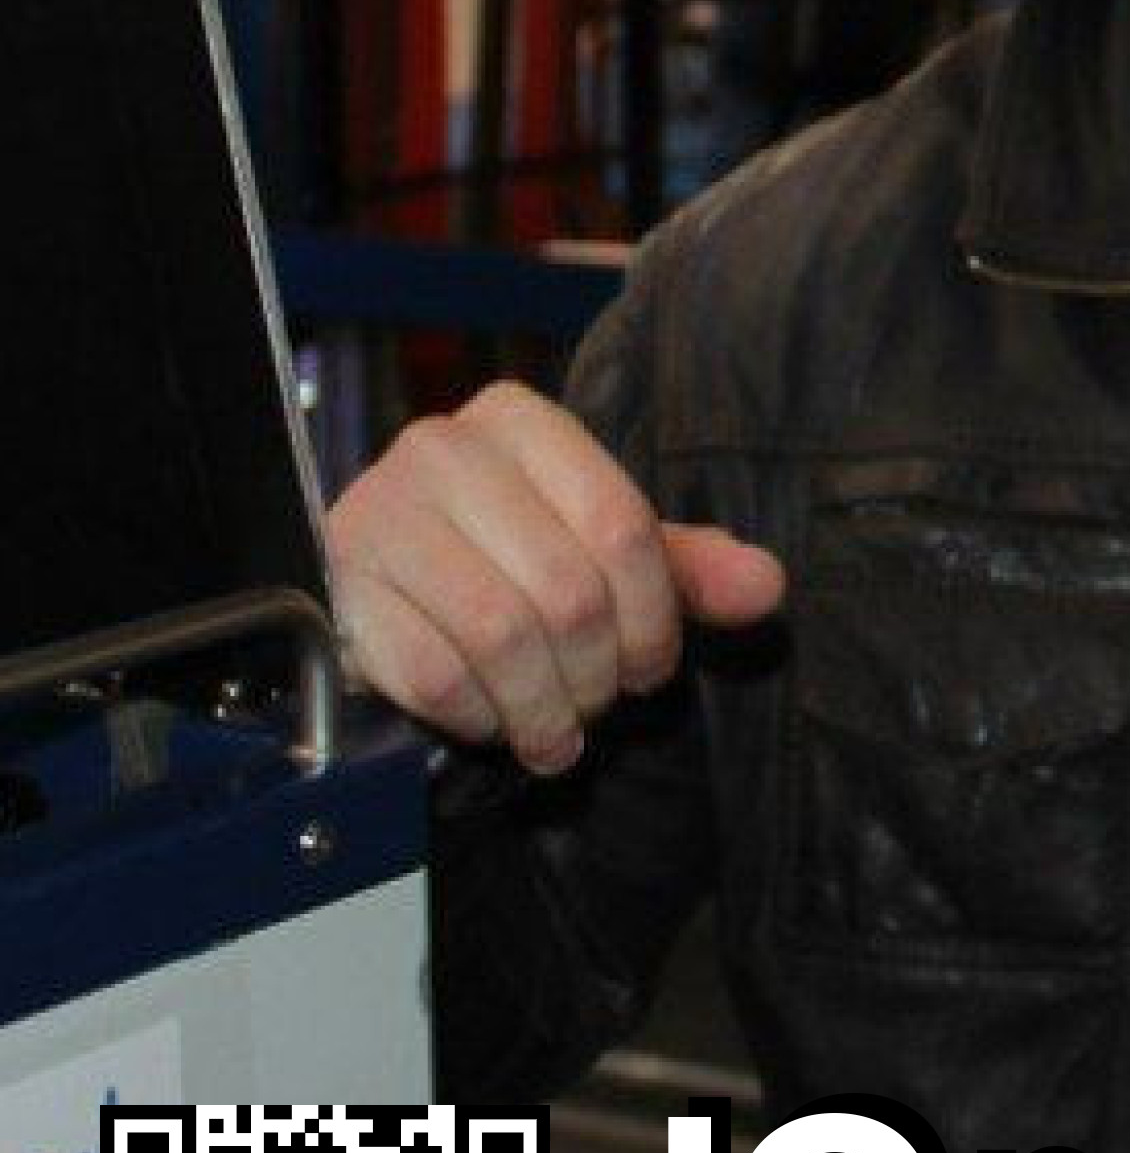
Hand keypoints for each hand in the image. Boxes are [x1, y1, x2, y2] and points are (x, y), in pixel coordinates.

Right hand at [325, 379, 785, 776]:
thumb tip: (764, 587)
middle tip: (594, 705)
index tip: (649, 667)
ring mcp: (380, 515)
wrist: (374, 578)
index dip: (654, 619)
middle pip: (568, 591)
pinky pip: (434, 674)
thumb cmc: (501, 555)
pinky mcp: (341, 587)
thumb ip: (683, 564)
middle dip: (595, 675)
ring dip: (542, 708)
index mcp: (518, 420)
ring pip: (501, 636)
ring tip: (553, 731)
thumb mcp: (597, 545)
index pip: (622, 527)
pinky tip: (491, 719)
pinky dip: (478, 716)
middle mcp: (443, 450)